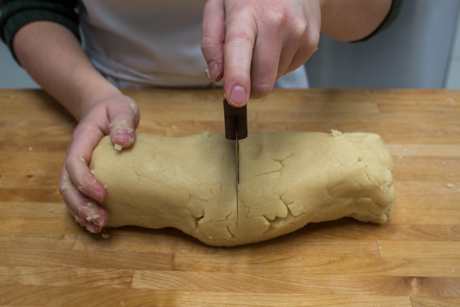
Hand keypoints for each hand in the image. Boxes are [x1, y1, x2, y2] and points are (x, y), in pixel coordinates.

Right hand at [59, 93, 139, 232]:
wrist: (106, 110)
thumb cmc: (115, 110)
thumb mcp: (122, 109)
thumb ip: (123, 122)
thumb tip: (124, 141)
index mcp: (82, 140)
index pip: (75, 163)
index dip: (85, 181)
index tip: (103, 194)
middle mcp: (75, 156)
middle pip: (67, 185)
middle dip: (81, 205)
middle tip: (101, 220)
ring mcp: (79, 168)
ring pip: (70, 194)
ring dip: (82, 213)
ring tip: (100, 227)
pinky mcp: (86, 177)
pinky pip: (79, 197)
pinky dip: (85, 212)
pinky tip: (98, 225)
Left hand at [201, 0, 320, 106]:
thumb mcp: (218, 7)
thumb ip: (211, 42)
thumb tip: (217, 75)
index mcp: (247, 10)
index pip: (240, 46)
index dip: (238, 76)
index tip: (236, 98)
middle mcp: (276, 20)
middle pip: (262, 78)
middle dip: (248, 86)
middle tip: (241, 71)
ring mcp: (297, 32)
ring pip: (273, 79)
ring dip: (263, 71)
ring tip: (262, 43)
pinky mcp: (310, 42)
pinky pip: (287, 71)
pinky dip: (277, 65)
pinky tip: (277, 43)